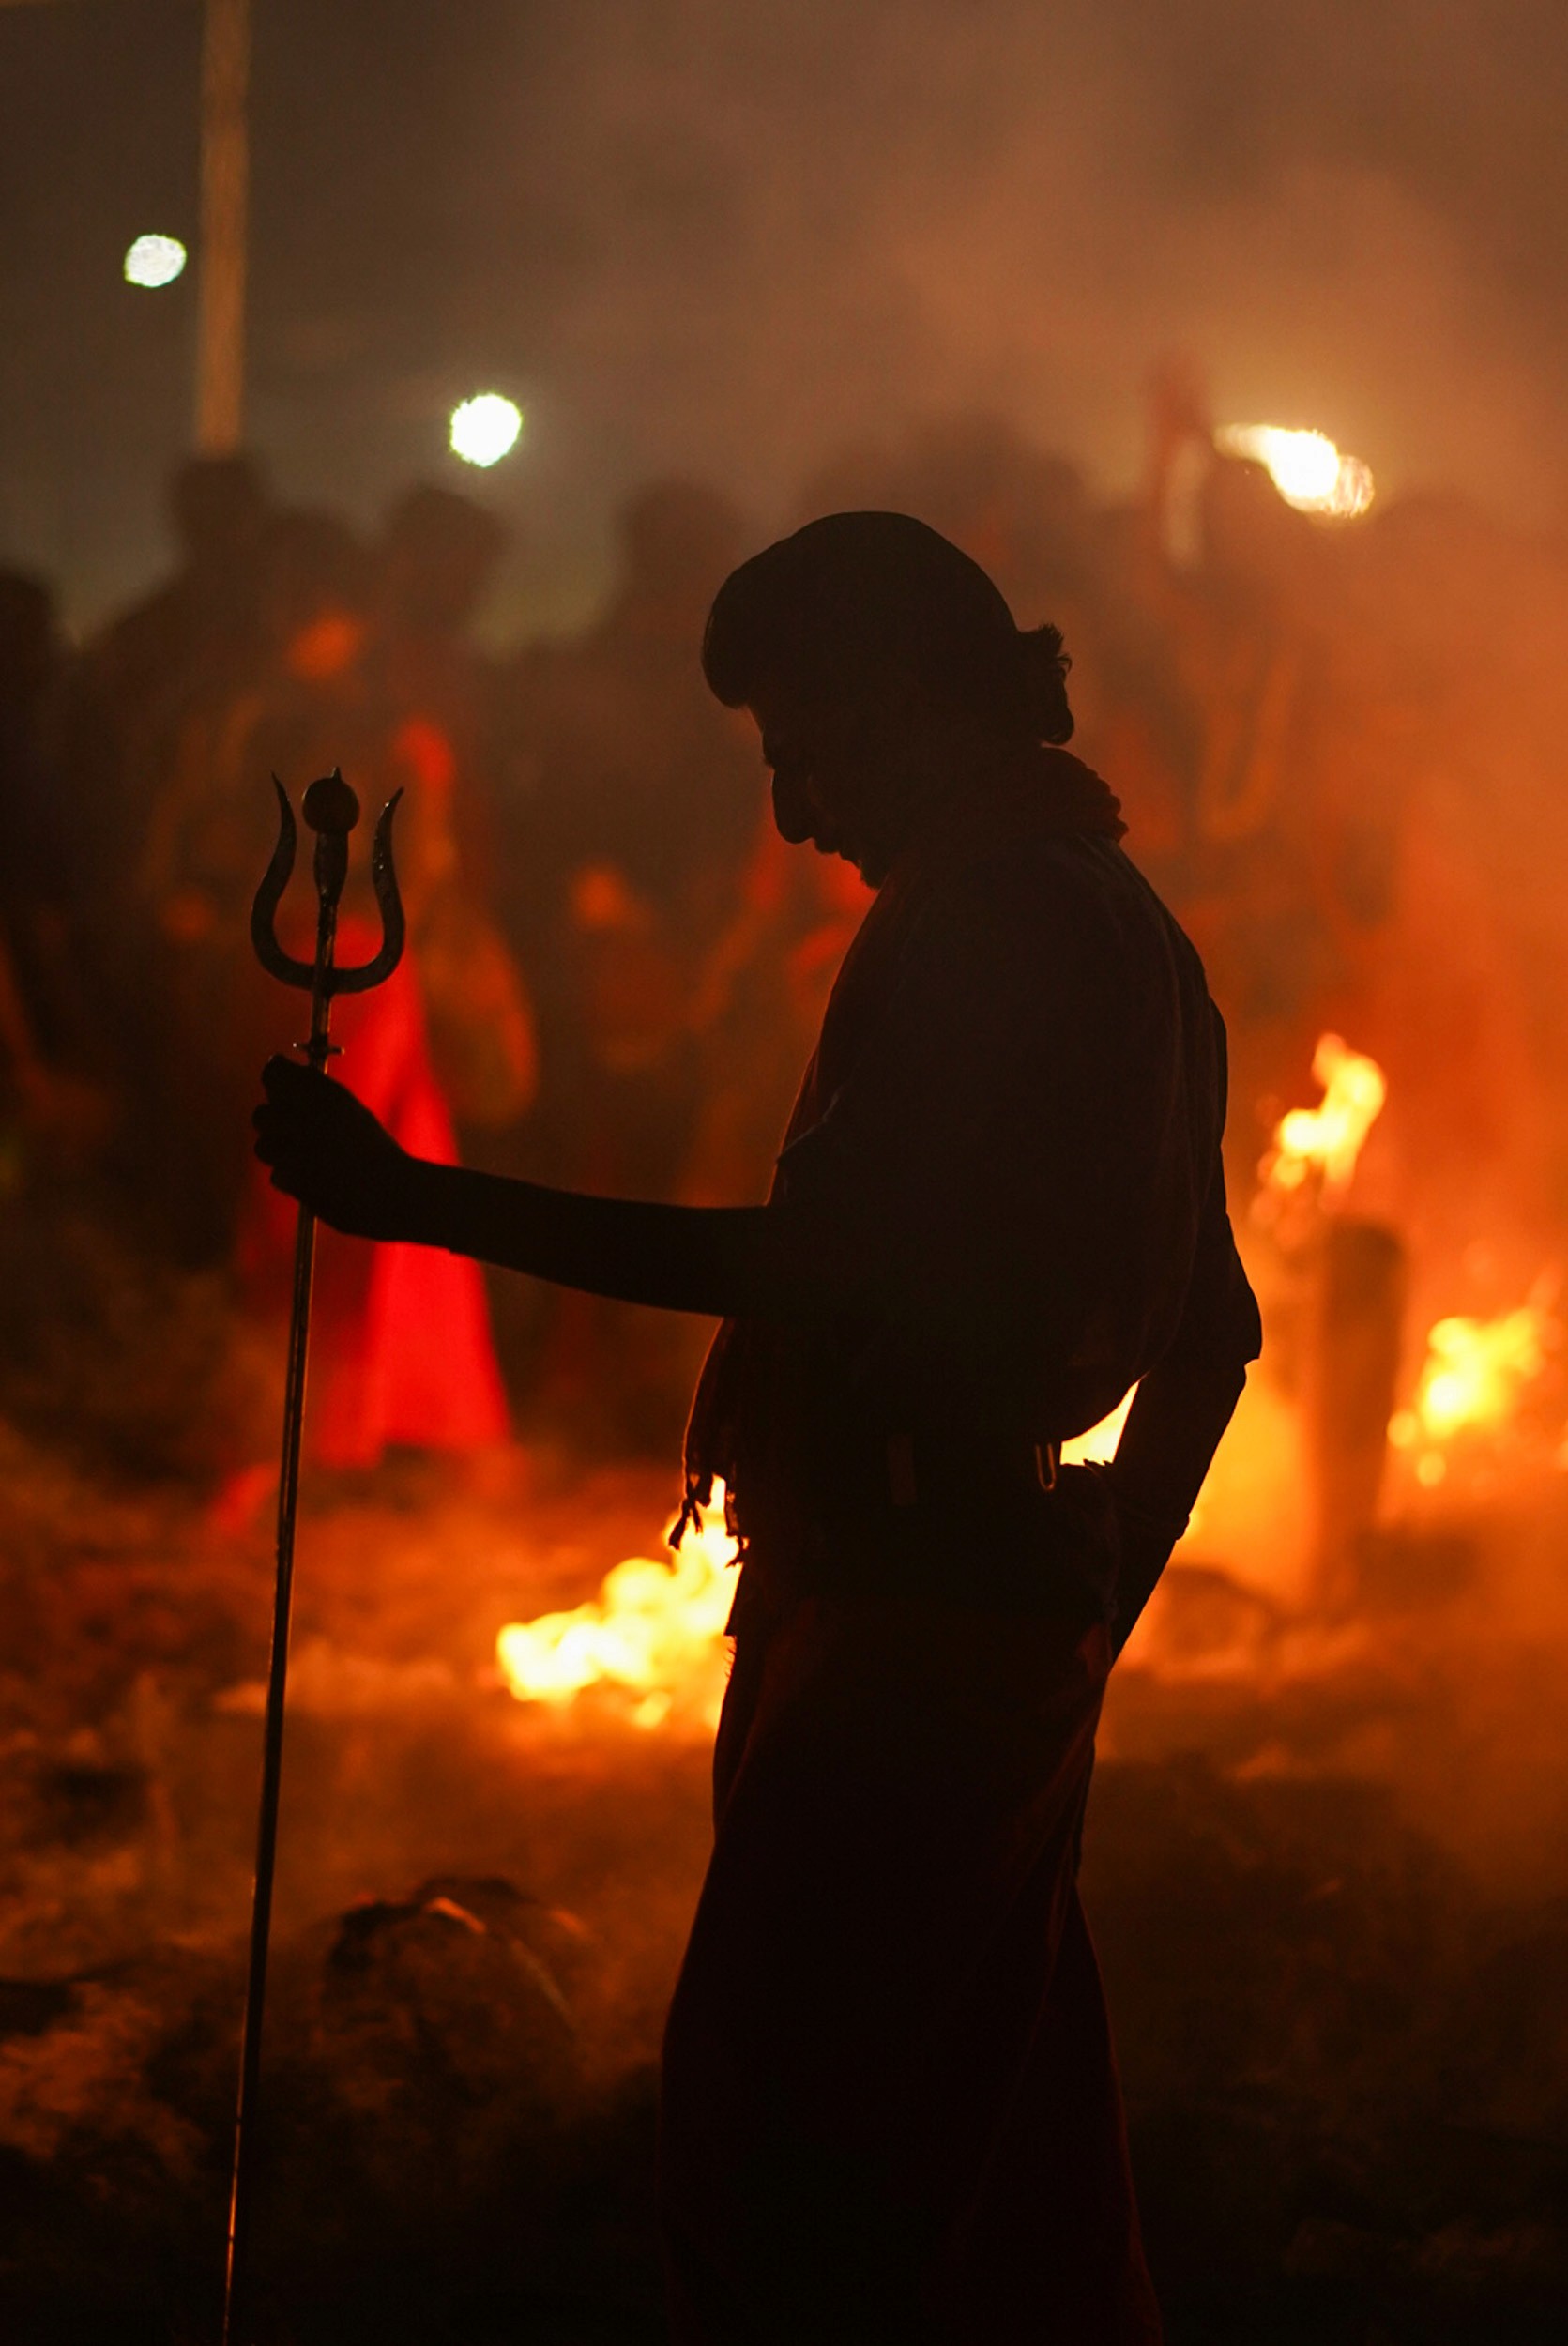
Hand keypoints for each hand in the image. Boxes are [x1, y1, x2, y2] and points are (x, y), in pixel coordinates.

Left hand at [252, 1056, 421, 1240]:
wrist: (393, 1193)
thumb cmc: (375, 1151)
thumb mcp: (352, 1112)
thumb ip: (317, 1097)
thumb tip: (279, 1087)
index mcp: (323, 1095)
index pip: (274, 1075)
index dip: (275, 1081)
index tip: (278, 1087)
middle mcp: (306, 1117)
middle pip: (261, 1114)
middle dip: (273, 1122)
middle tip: (290, 1130)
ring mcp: (296, 1151)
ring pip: (263, 1147)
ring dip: (278, 1153)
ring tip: (306, 1159)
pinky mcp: (292, 1181)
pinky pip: (276, 1175)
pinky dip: (291, 1179)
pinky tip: (316, 1180)